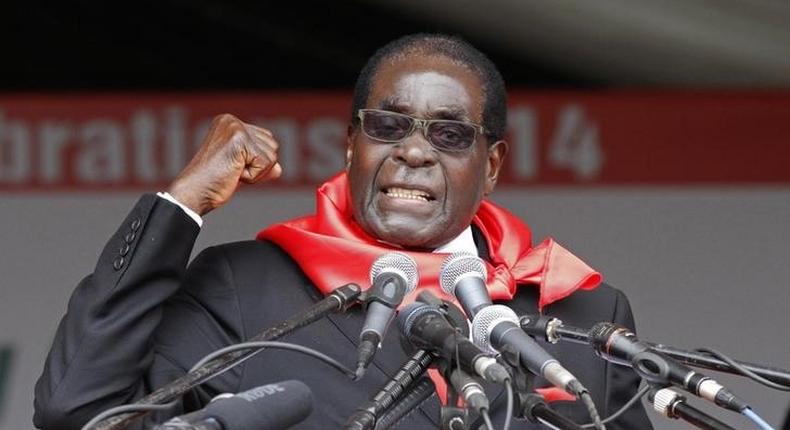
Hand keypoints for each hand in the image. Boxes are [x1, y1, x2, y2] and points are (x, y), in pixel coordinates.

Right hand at [167, 114, 281, 215]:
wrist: (194, 193)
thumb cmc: (212, 183)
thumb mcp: (241, 170)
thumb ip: (261, 165)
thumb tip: (279, 169)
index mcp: (229, 123)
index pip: (266, 141)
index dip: (255, 162)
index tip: (231, 167)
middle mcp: (232, 121)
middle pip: (272, 146)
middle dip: (257, 166)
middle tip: (231, 171)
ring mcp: (235, 128)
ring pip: (271, 155)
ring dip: (255, 172)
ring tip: (231, 172)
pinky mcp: (240, 140)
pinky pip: (266, 164)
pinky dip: (253, 177)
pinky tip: (233, 174)